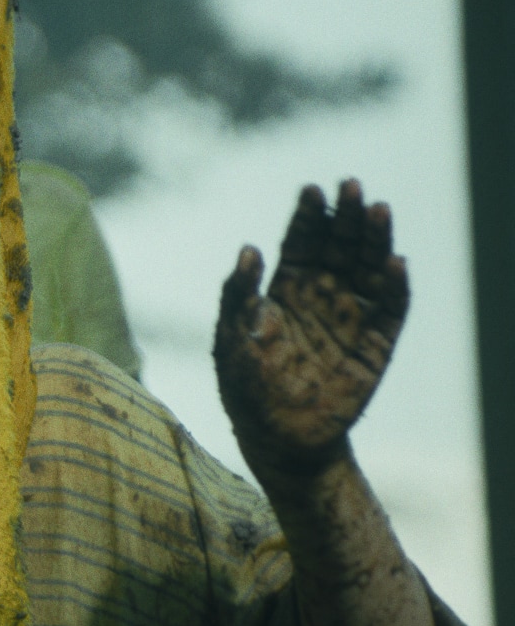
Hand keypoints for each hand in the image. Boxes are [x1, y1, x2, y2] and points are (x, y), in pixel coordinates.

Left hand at [214, 179, 408, 477]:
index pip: (301, 244)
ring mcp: (351, 319)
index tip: (312, 189)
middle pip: (339, 247)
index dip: (307, 217)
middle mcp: (322, 298)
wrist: (278, 439)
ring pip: (368, 269)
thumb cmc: (247, 390)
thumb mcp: (231, 340)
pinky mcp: (376, 346)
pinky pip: (390, 311)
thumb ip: (237, 296)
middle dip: (345, 216)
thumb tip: (248, 249)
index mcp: (286, 292)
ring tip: (375, 210)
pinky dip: (395, 287)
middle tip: (350, 186)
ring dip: (374, 239)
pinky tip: (394, 263)